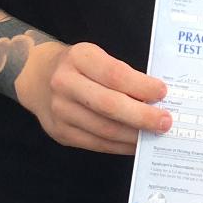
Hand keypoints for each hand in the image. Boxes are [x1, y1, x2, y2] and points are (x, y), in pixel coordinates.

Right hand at [15, 41, 171, 153]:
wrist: (37, 77)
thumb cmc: (77, 65)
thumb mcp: (94, 56)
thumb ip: (119, 73)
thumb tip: (155, 96)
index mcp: (78, 57)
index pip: (114, 74)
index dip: (140, 85)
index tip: (163, 92)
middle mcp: (65, 84)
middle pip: (109, 105)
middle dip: (141, 116)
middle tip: (165, 121)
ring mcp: (60, 111)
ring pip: (104, 129)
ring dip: (134, 135)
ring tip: (154, 135)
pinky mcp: (60, 133)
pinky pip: (96, 143)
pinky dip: (120, 146)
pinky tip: (135, 143)